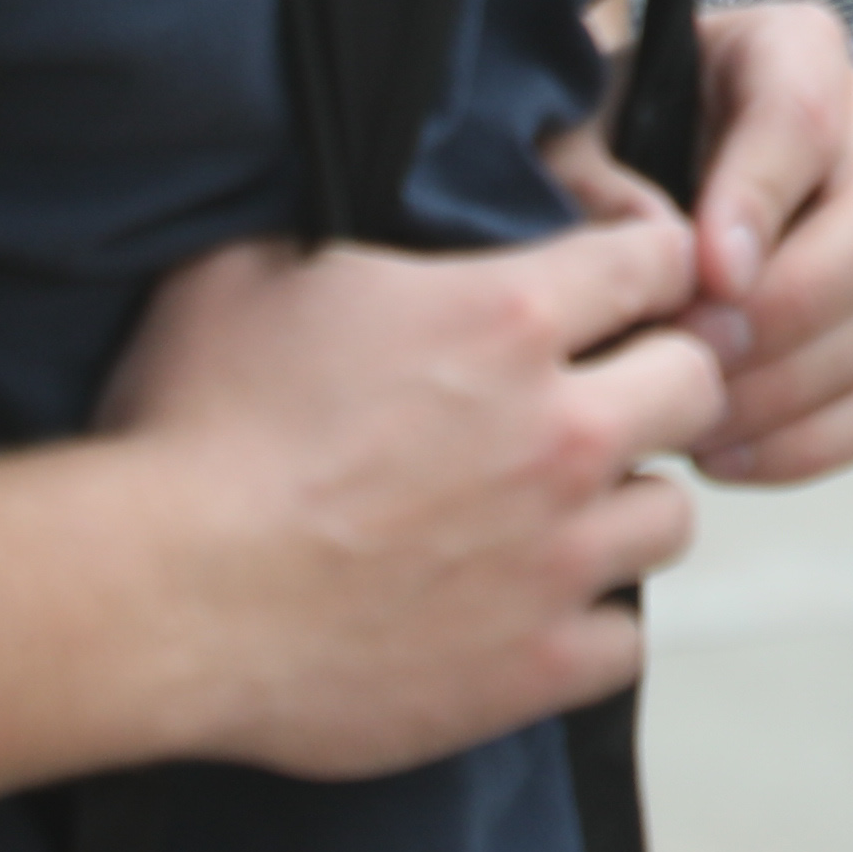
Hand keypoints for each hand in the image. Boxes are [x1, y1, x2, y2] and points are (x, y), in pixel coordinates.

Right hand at [90, 214, 723, 780]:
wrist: (155, 599)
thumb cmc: (189, 430)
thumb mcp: (254, 272)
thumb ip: (350, 226)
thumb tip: (364, 186)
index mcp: (506, 317)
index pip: (658, 260)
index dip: (641, 270)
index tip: (621, 292)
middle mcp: (560, 431)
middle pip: (697, 384)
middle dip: (657, 382)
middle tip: (598, 402)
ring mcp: (558, 556)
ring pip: (672, 514)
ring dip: (622, 507)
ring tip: (556, 514)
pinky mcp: (535, 666)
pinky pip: (625, 639)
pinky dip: (588, 625)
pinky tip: (527, 610)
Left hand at [541, 0, 852, 487]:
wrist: (620, 195)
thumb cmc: (597, 153)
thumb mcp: (568, 140)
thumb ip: (594, 176)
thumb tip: (657, 235)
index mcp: (792, 53)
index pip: (808, 113)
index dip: (763, 197)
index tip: (706, 273)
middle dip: (792, 303)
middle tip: (695, 355)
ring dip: (787, 387)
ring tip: (685, 415)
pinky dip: (810, 442)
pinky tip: (721, 454)